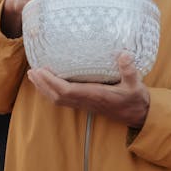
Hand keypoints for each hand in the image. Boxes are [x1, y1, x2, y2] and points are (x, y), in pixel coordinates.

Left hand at [27, 53, 149, 128]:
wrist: (138, 115)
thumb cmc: (135, 98)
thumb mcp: (135, 84)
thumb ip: (129, 70)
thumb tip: (124, 55)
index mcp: (96, 95)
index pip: (68, 92)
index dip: (52, 82)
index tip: (42, 70)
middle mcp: (87, 101)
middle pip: (57, 96)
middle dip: (43, 85)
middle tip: (32, 71)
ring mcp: (85, 104)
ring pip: (58, 100)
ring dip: (45, 88)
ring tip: (35, 75)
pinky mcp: (85, 104)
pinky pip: (63, 100)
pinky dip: (52, 91)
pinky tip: (48, 83)